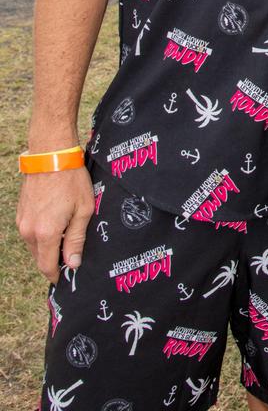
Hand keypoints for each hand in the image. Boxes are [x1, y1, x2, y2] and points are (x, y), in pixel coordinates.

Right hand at [16, 167, 94, 283]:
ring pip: (34, 245)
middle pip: (39, 258)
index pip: (47, 267)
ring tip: (66, 237)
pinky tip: (55, 224)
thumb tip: (72, 263)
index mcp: (45, 233)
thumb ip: (76, 239)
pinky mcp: (20, 212)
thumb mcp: (83, 210)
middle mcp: (29, 231)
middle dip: (53, 261)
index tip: (67, 276)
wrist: (51, 155)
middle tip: (71, 256)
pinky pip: (29, 232)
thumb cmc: (71, 180)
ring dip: (47, 247)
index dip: (57, 275)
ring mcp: (22, 221)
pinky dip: (40, 235)